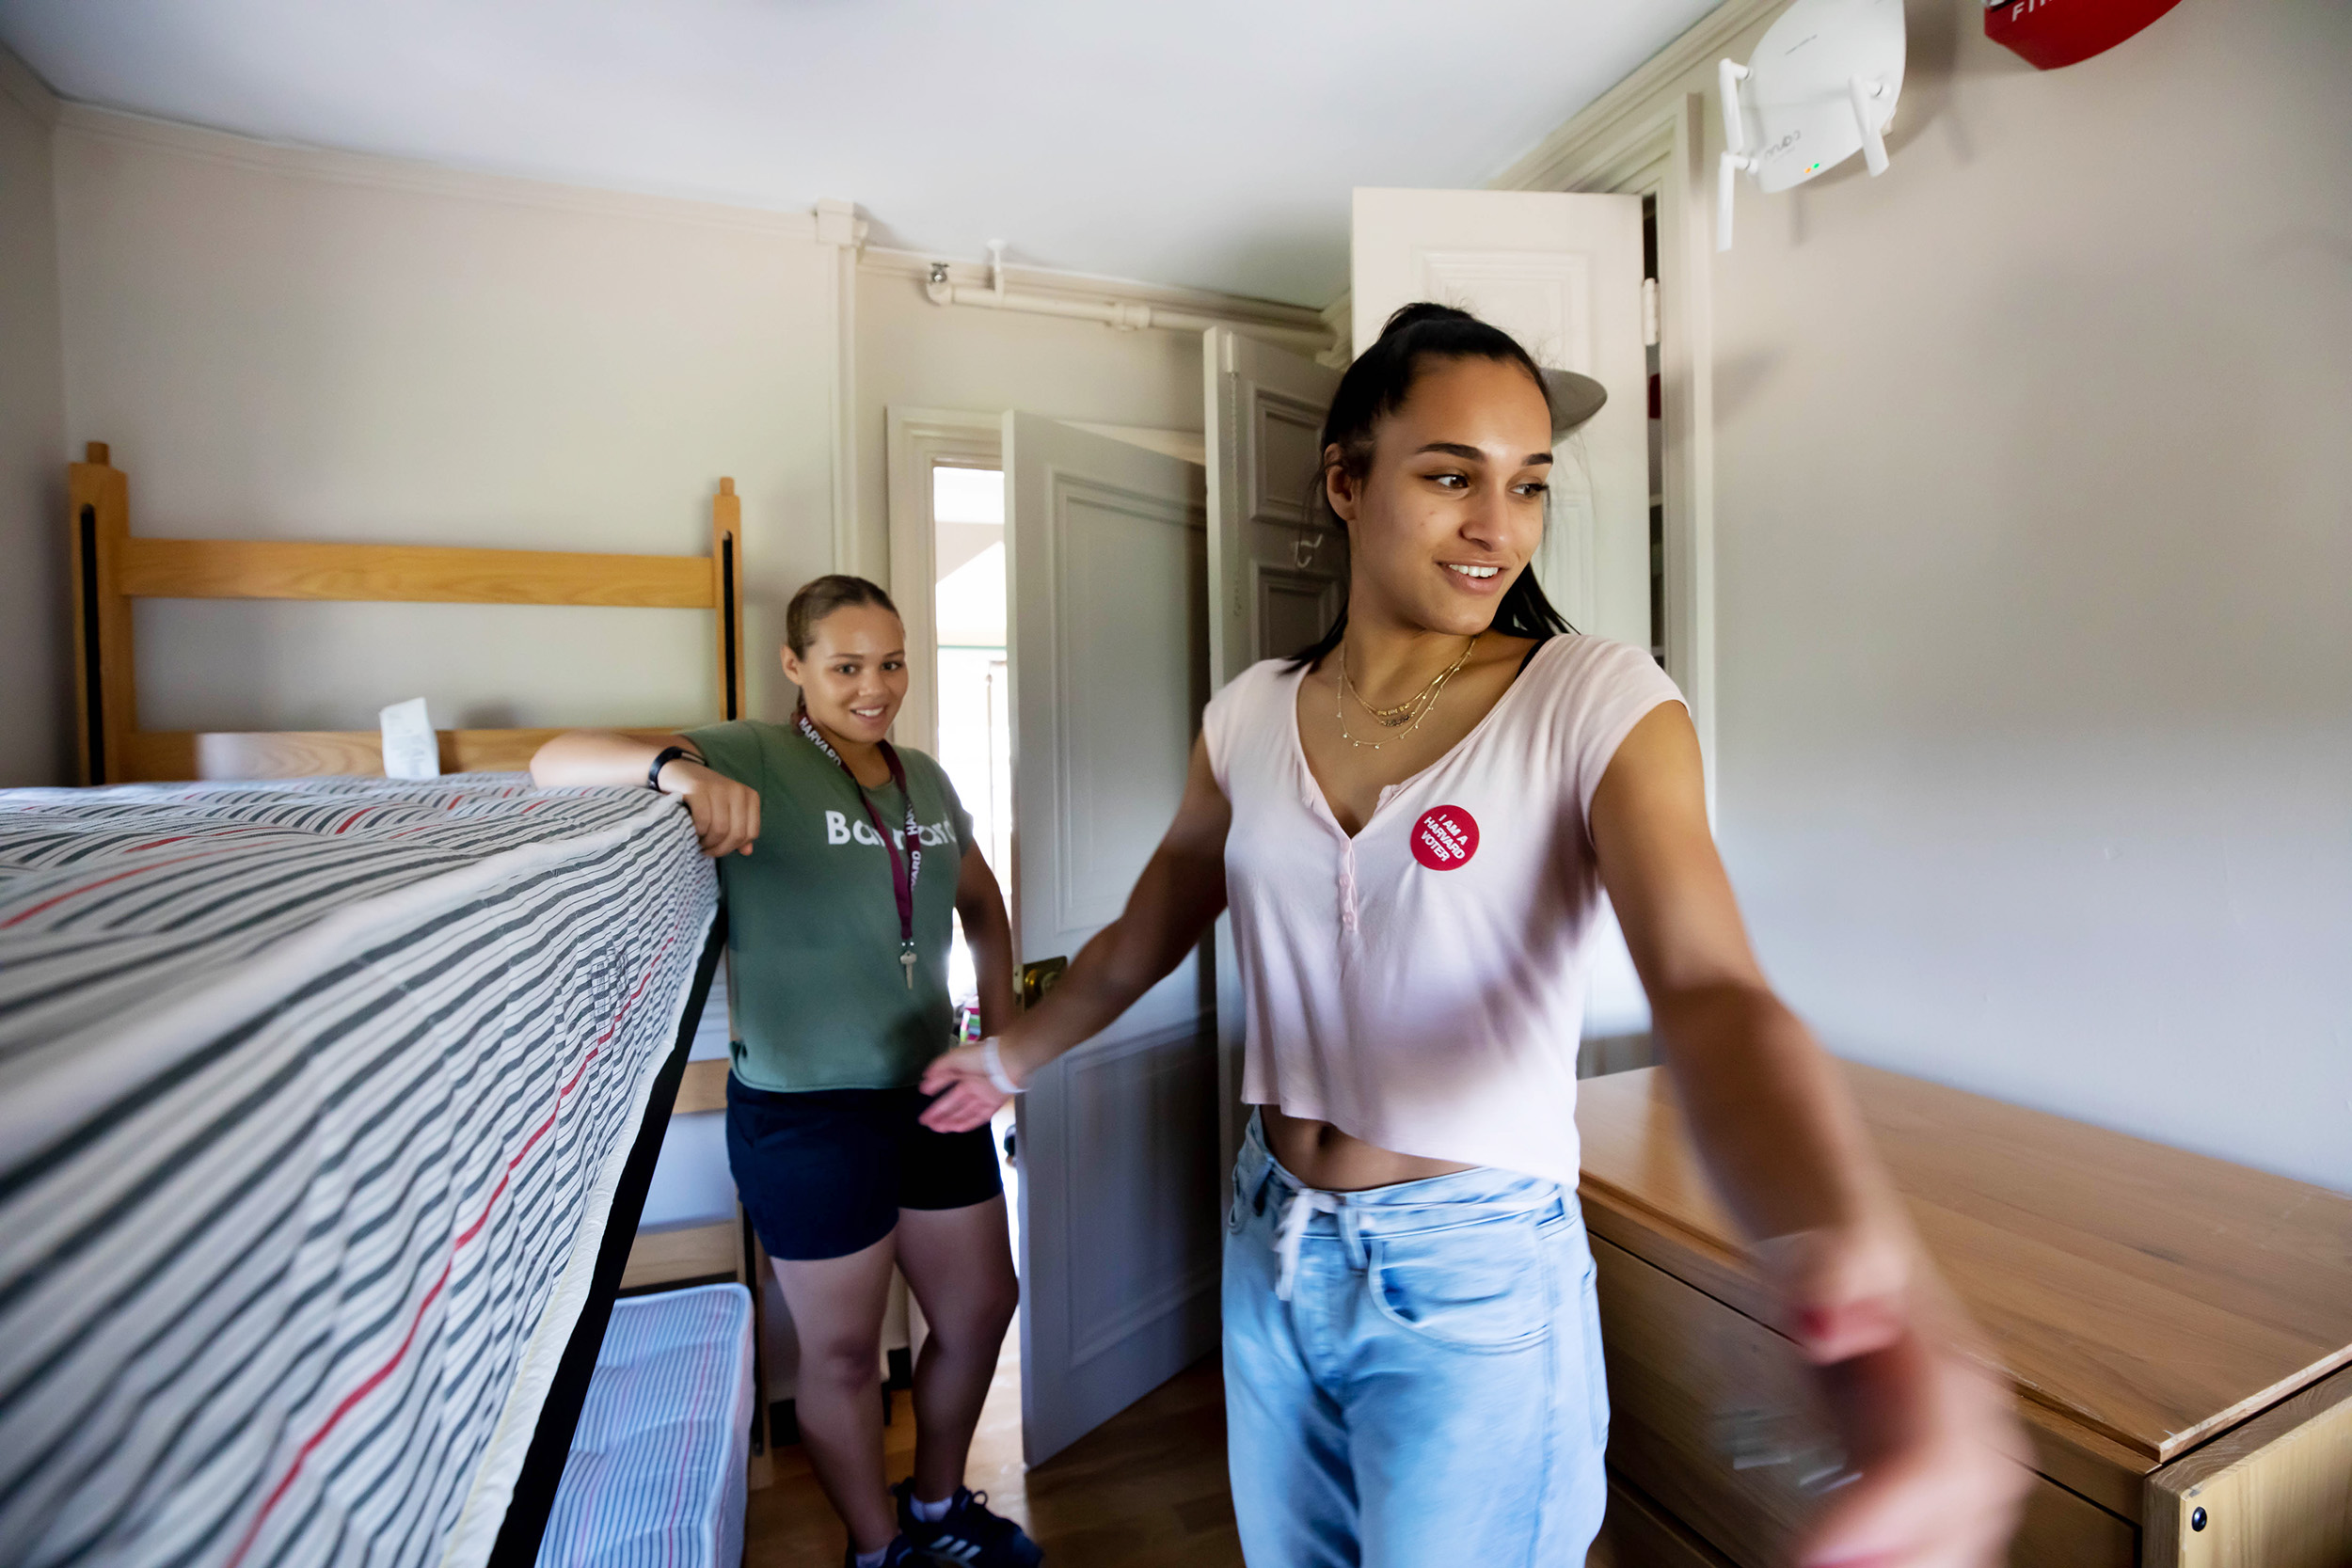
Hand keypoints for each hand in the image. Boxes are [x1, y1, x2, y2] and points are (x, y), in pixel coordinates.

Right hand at [660, 759, 758, 856]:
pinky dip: (697, 831)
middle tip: (704, 848)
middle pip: (736, 834)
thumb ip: (738, 830)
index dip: (733, 847)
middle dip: (719, 848)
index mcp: (750, 796)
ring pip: (720, 830)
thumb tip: (747, 851)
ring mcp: (718, 787)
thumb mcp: (726, 811)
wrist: (677, 772)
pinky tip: (691, 831)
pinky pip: (703, 820)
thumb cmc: (704, 797)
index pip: (750, 833)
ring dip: (706, 842)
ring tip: (697, 840)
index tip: (717, 847)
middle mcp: (738, 790)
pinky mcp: (698, 788)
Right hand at [918, 1040, 1019, 1131]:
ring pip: (964, 1112)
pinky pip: (979, 1117)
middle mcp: (973, 1085)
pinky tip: (955, 1128)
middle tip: (926, 1122)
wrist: (1009, 1061)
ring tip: (936, 1128)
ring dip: (950, 1120)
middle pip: (953, 1102)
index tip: (924, 1094)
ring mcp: (983, 1096)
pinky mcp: (993, 1105)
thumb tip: (925, 1077)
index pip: (946, 1082)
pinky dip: (968, 1123)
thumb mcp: (956, 1057)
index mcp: (964, 1072)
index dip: (935, 1088)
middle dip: (939, 1112)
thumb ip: (940, 1067)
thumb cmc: (981, 1057)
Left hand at [1762, 1229, 2030, 1567]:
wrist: (1833, 1231)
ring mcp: (1963, 1443)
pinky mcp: (1934, 1467)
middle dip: (1903, 1562)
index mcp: (1950, 1364)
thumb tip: (1821, 1325)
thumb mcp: (1819, 1243)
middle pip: (1959, 1515)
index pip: (1932, 1460)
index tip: (1812, 1555)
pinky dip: (1906, 1556)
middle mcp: (1974, 1415)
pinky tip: (1849, 1565)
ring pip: (1960, 1532)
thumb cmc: (1823, 1241)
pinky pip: (1940, 1531)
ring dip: (1909, 1565)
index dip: (1879, 1519)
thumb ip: (1826, 1274)